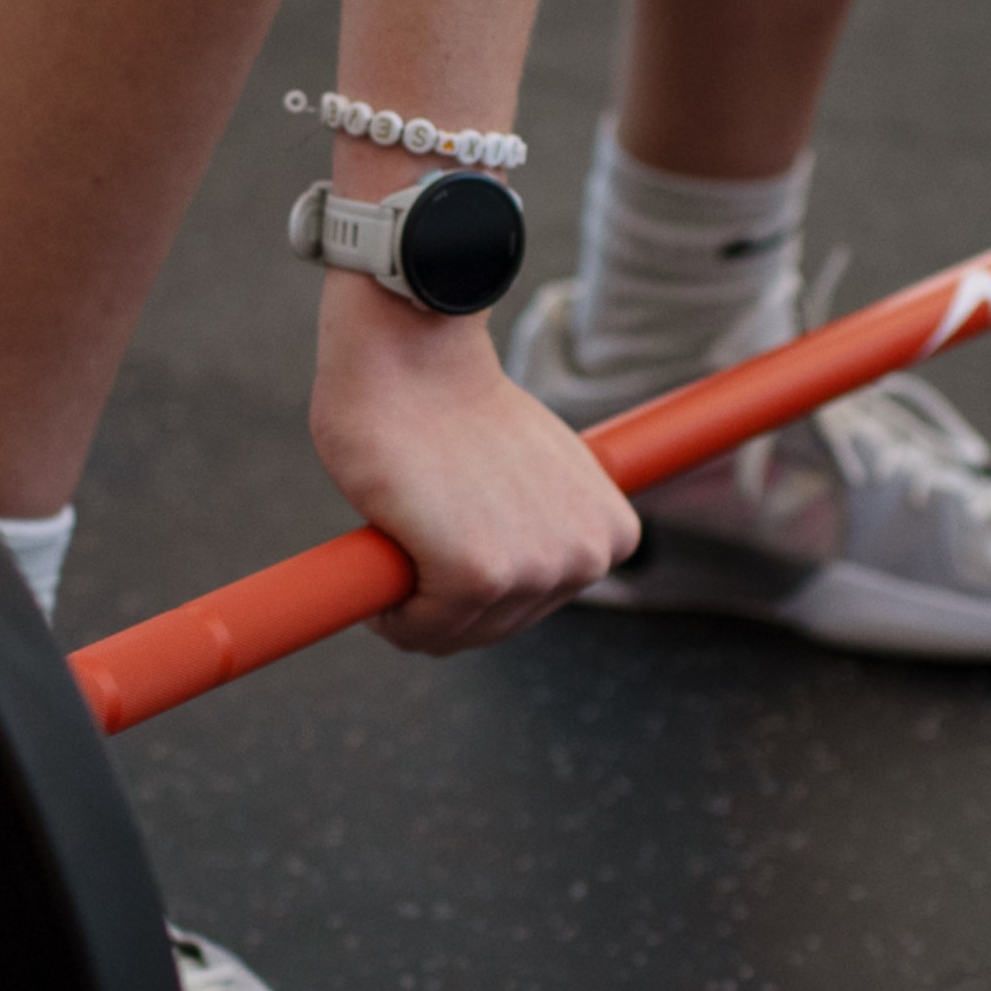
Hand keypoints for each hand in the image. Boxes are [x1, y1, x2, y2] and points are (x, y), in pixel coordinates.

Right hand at [310, 278, 640, 655]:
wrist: (416, 357)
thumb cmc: (456, 405)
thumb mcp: (534, 474)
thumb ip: (538, 520)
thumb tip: (511, 549)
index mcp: (609, 535)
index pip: (536, 602)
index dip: (480, 587)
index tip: (443, 551)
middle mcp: (587, 558)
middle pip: (497, 626)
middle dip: (442, 605)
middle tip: (407, 551)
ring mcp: (537, 569)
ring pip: (455, 633)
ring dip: (412, 607)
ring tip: (399, 538)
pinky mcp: (479, 576)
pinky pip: (420, 629)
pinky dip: (389, 614)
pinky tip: (381, 558)